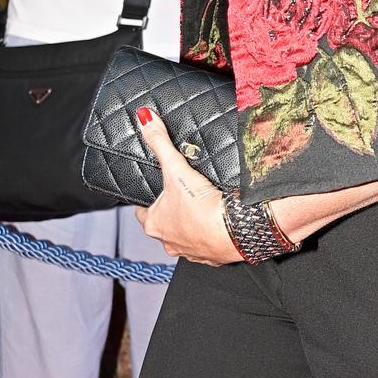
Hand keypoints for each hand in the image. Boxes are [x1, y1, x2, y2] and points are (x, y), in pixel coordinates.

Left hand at [132, 109, 241, 264]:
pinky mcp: (211, 257)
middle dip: (171, 211)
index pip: (142, 211)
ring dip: (190, 224)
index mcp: (154, 224)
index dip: (148, 199)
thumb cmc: (202, 206)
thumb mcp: (176, 168)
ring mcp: (189, 251)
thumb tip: (145, 120)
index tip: (155, 190)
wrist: (235, 230)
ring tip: (201, 206)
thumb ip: (160, 143)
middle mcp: (168, 242)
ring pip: (184, 236)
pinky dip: (209, 234)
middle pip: (163, 224)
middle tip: (182, 194)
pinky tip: (217, 220)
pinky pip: (206, 245)